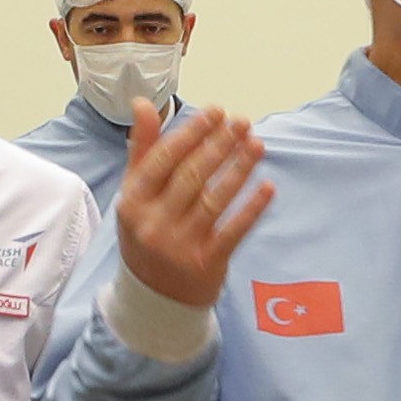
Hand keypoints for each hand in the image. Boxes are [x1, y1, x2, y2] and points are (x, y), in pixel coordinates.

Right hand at [115, 104, 274, 309]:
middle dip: (220, 144)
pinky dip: (252, 208)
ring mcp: (179, 245)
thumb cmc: (147, 233)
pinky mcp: (206, 263)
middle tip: (242, 122)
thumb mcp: (136, 194)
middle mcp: (153, 222)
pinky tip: (267, 187)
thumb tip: (142, 103)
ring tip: (257, 144)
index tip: (216, 112)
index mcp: (133, 201)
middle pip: (192, 175)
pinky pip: (234, 230)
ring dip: (239, 169)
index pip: (164, 158)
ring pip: (214, 199)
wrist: (154, 297)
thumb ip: (142, 149)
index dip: (192, 132)